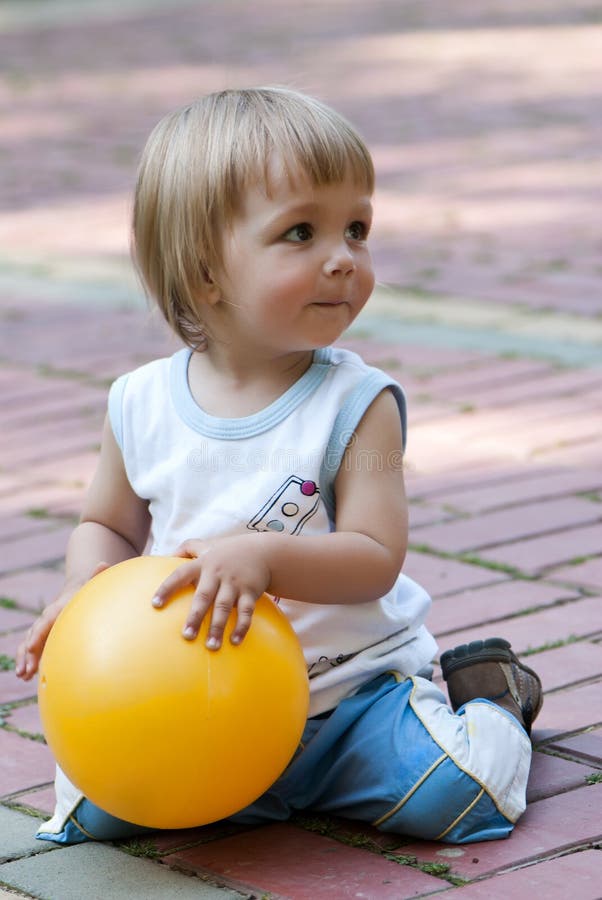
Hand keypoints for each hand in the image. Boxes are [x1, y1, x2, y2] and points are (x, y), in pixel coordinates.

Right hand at [15, 563, 108, 680]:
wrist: (77, 589)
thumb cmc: (87, 589)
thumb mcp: (92, 583)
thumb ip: (97, 576)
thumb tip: (103, 564)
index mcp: (60, 607)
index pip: (47, 619)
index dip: (39, 633)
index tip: (31, 647)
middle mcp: (48, 618)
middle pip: (34, 634)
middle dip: (29, 652)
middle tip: (26, 669)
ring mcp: (44, 628)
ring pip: (29, 643)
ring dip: (25, 658)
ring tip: (23, 675)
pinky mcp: (45, 636)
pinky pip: (33, 648)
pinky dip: (28, 660)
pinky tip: (27, 676)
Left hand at [152, 537, 270, 649]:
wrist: (263, 552)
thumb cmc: (228, 552)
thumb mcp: (208, 546)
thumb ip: (188, 547)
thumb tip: (167, 555)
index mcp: (203, 564)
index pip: (180, 574)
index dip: (167, 588)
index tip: (155, 604)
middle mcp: (217, 574)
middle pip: (203, 596)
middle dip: (195, 617)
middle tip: (186, 636)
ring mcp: (234, 583)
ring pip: (224, 607)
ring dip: (217, 627)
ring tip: (211, 647)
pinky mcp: (250, 592)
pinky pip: (246, 611)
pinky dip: (241, 626)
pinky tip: (234, 641)